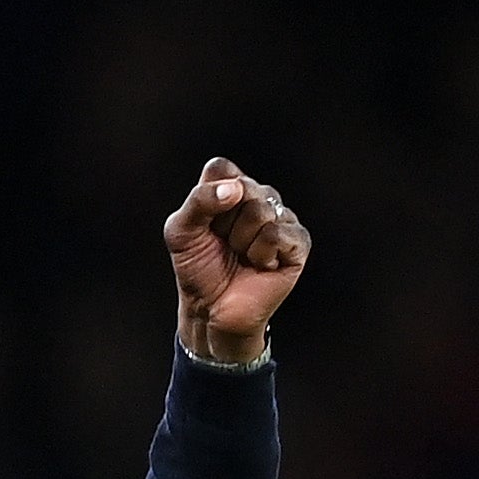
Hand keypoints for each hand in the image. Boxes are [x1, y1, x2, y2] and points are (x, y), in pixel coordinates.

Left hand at [164, 159, 309, 366]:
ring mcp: (282, 218)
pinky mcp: (298, 241)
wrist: (211, 310)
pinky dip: (260, 254)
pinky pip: (276, 234)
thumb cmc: (198, 269)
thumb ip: (199, 201)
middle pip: (242, 188)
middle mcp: (260, 197)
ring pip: (260, 211)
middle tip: (225, 245)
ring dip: (242, 242)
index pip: (222, 168)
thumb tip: (235, 189)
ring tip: (242, 256)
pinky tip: (260, 264)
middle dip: (224, 224)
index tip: (205, 224)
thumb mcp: (181, 231)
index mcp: (232, 187)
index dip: (209, 197)